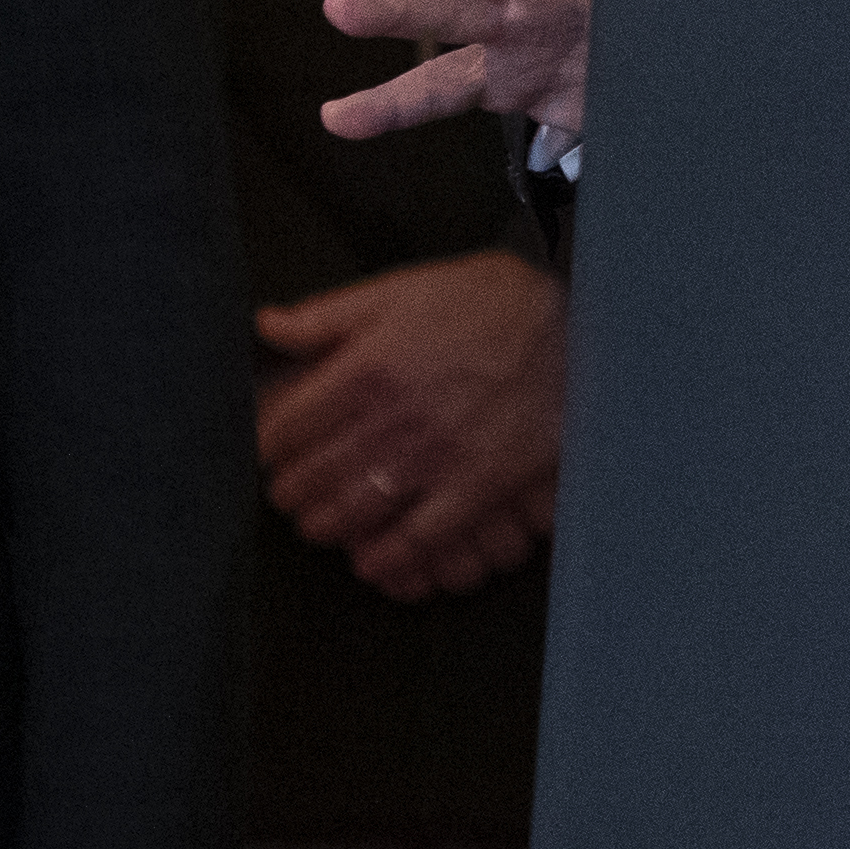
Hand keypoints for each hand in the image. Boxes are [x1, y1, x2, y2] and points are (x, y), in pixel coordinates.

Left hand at [256, 251, 565, 602]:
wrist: (582, 320)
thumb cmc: (489, 302)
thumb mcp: (405, 289)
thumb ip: (330, 314)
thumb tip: (267, 327)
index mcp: (368, 368)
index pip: (285, 429)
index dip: (268, 446)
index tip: (273, 451)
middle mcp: (396, 418)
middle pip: (312, 477)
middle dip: (291, 491)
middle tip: (292, 493)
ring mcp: (438, 456)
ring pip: (354, 511)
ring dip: (326, 524)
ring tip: (323, 521)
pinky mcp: (479, 483)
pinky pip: (420, 537)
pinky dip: (388, 556)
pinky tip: (373, 559)